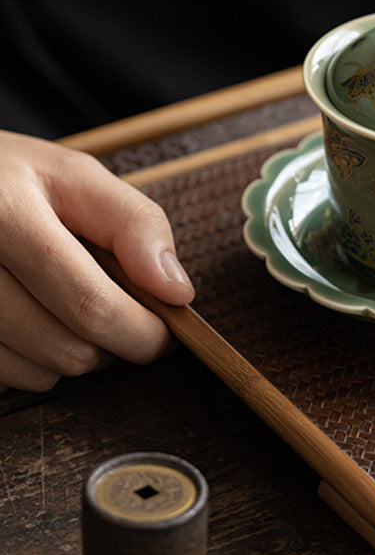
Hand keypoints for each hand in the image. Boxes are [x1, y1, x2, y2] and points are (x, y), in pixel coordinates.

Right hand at [0, 130, 194, 391]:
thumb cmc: (13, 180)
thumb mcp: (76, 177)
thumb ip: (135, 224)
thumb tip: (176, 290)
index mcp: (6, 217)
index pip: (91, 304)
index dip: (142, 330)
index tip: (166, 329)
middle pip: (69, 348)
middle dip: (117, 343)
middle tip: (125, 314)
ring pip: (42, 372)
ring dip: (76, 351)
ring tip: (69, 301)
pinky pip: (10, 378)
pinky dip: (35, 359)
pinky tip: (34, 315)